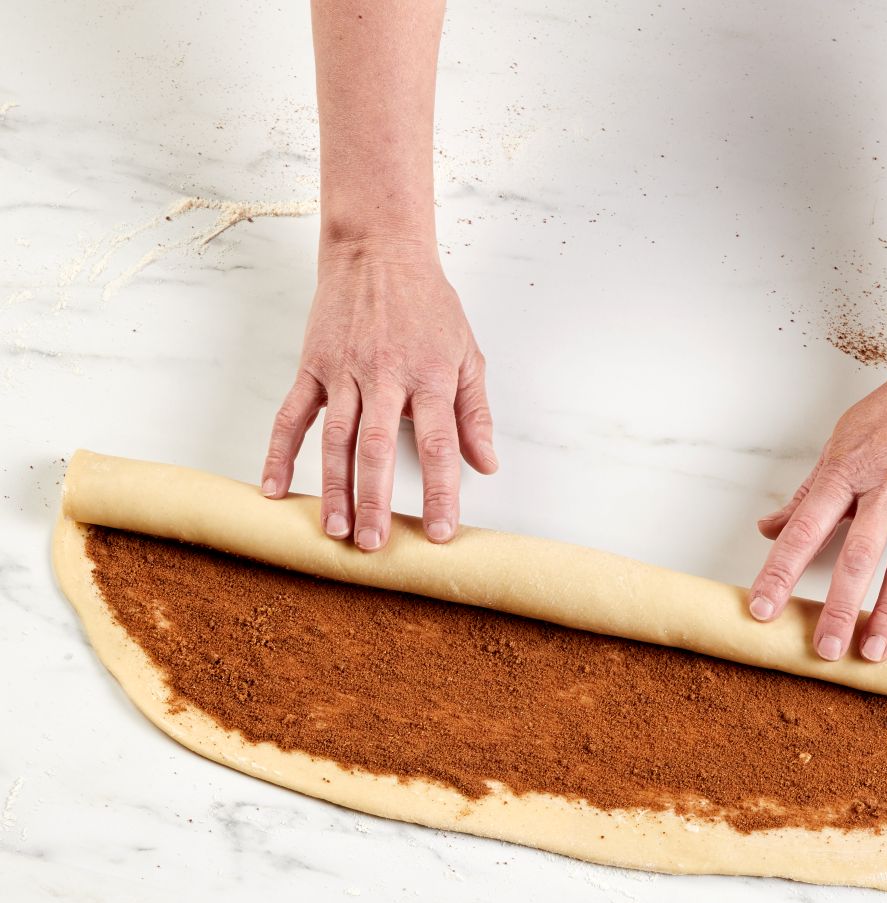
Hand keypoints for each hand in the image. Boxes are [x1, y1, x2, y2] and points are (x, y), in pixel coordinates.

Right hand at [261, 240, 496, 549]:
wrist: (379, 250)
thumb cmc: (428, 305)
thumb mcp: (466, 354)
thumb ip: (474, 412)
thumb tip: (487, 463)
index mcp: (428, 377)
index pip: (438, 445)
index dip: (439, 491)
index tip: (441, 531)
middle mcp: (384, 377)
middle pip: (377, 448)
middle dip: (374, 500)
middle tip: (373, 545)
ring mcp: (344, 372)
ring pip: (335, 439)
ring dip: (333, 487)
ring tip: (334, 530)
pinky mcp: (313, 367)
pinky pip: (293, 415)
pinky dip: (280, 452)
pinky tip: (276, 488)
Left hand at [748, 348, 886, 661]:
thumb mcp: (842, 443)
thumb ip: (808, 492)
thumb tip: (768, 528)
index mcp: (846, 472)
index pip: (803, 530)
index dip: (780, 572)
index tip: (761, 609)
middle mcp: (886, 487)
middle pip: (857, 556)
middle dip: (839, 607)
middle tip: (824, 650)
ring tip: (874, 653)